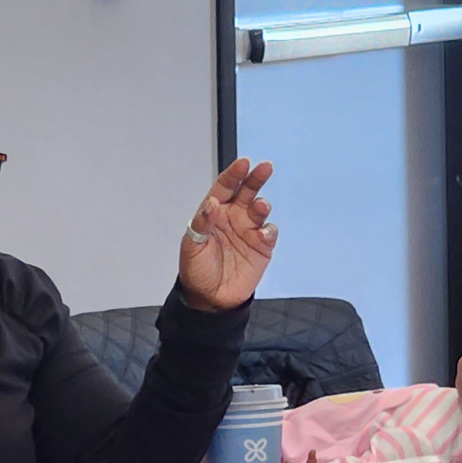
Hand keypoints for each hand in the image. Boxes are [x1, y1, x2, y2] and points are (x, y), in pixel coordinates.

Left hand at [179, 159, 277, 311]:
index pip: (225, 187)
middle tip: (264, 167)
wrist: (210, 298)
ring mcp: (249, 230)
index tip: (243, 163)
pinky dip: (268, 230)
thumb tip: (211, 203)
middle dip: (256, 178)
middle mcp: (234, 217)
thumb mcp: (192, 247)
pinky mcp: (261, 247)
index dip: (234, 174)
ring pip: (260, 209)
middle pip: (247, 191)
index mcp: (214, 213)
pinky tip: (262, 234)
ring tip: (260, 206)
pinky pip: (269, 232)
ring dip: (262, 204)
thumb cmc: (197, 270)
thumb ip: (202, 224)